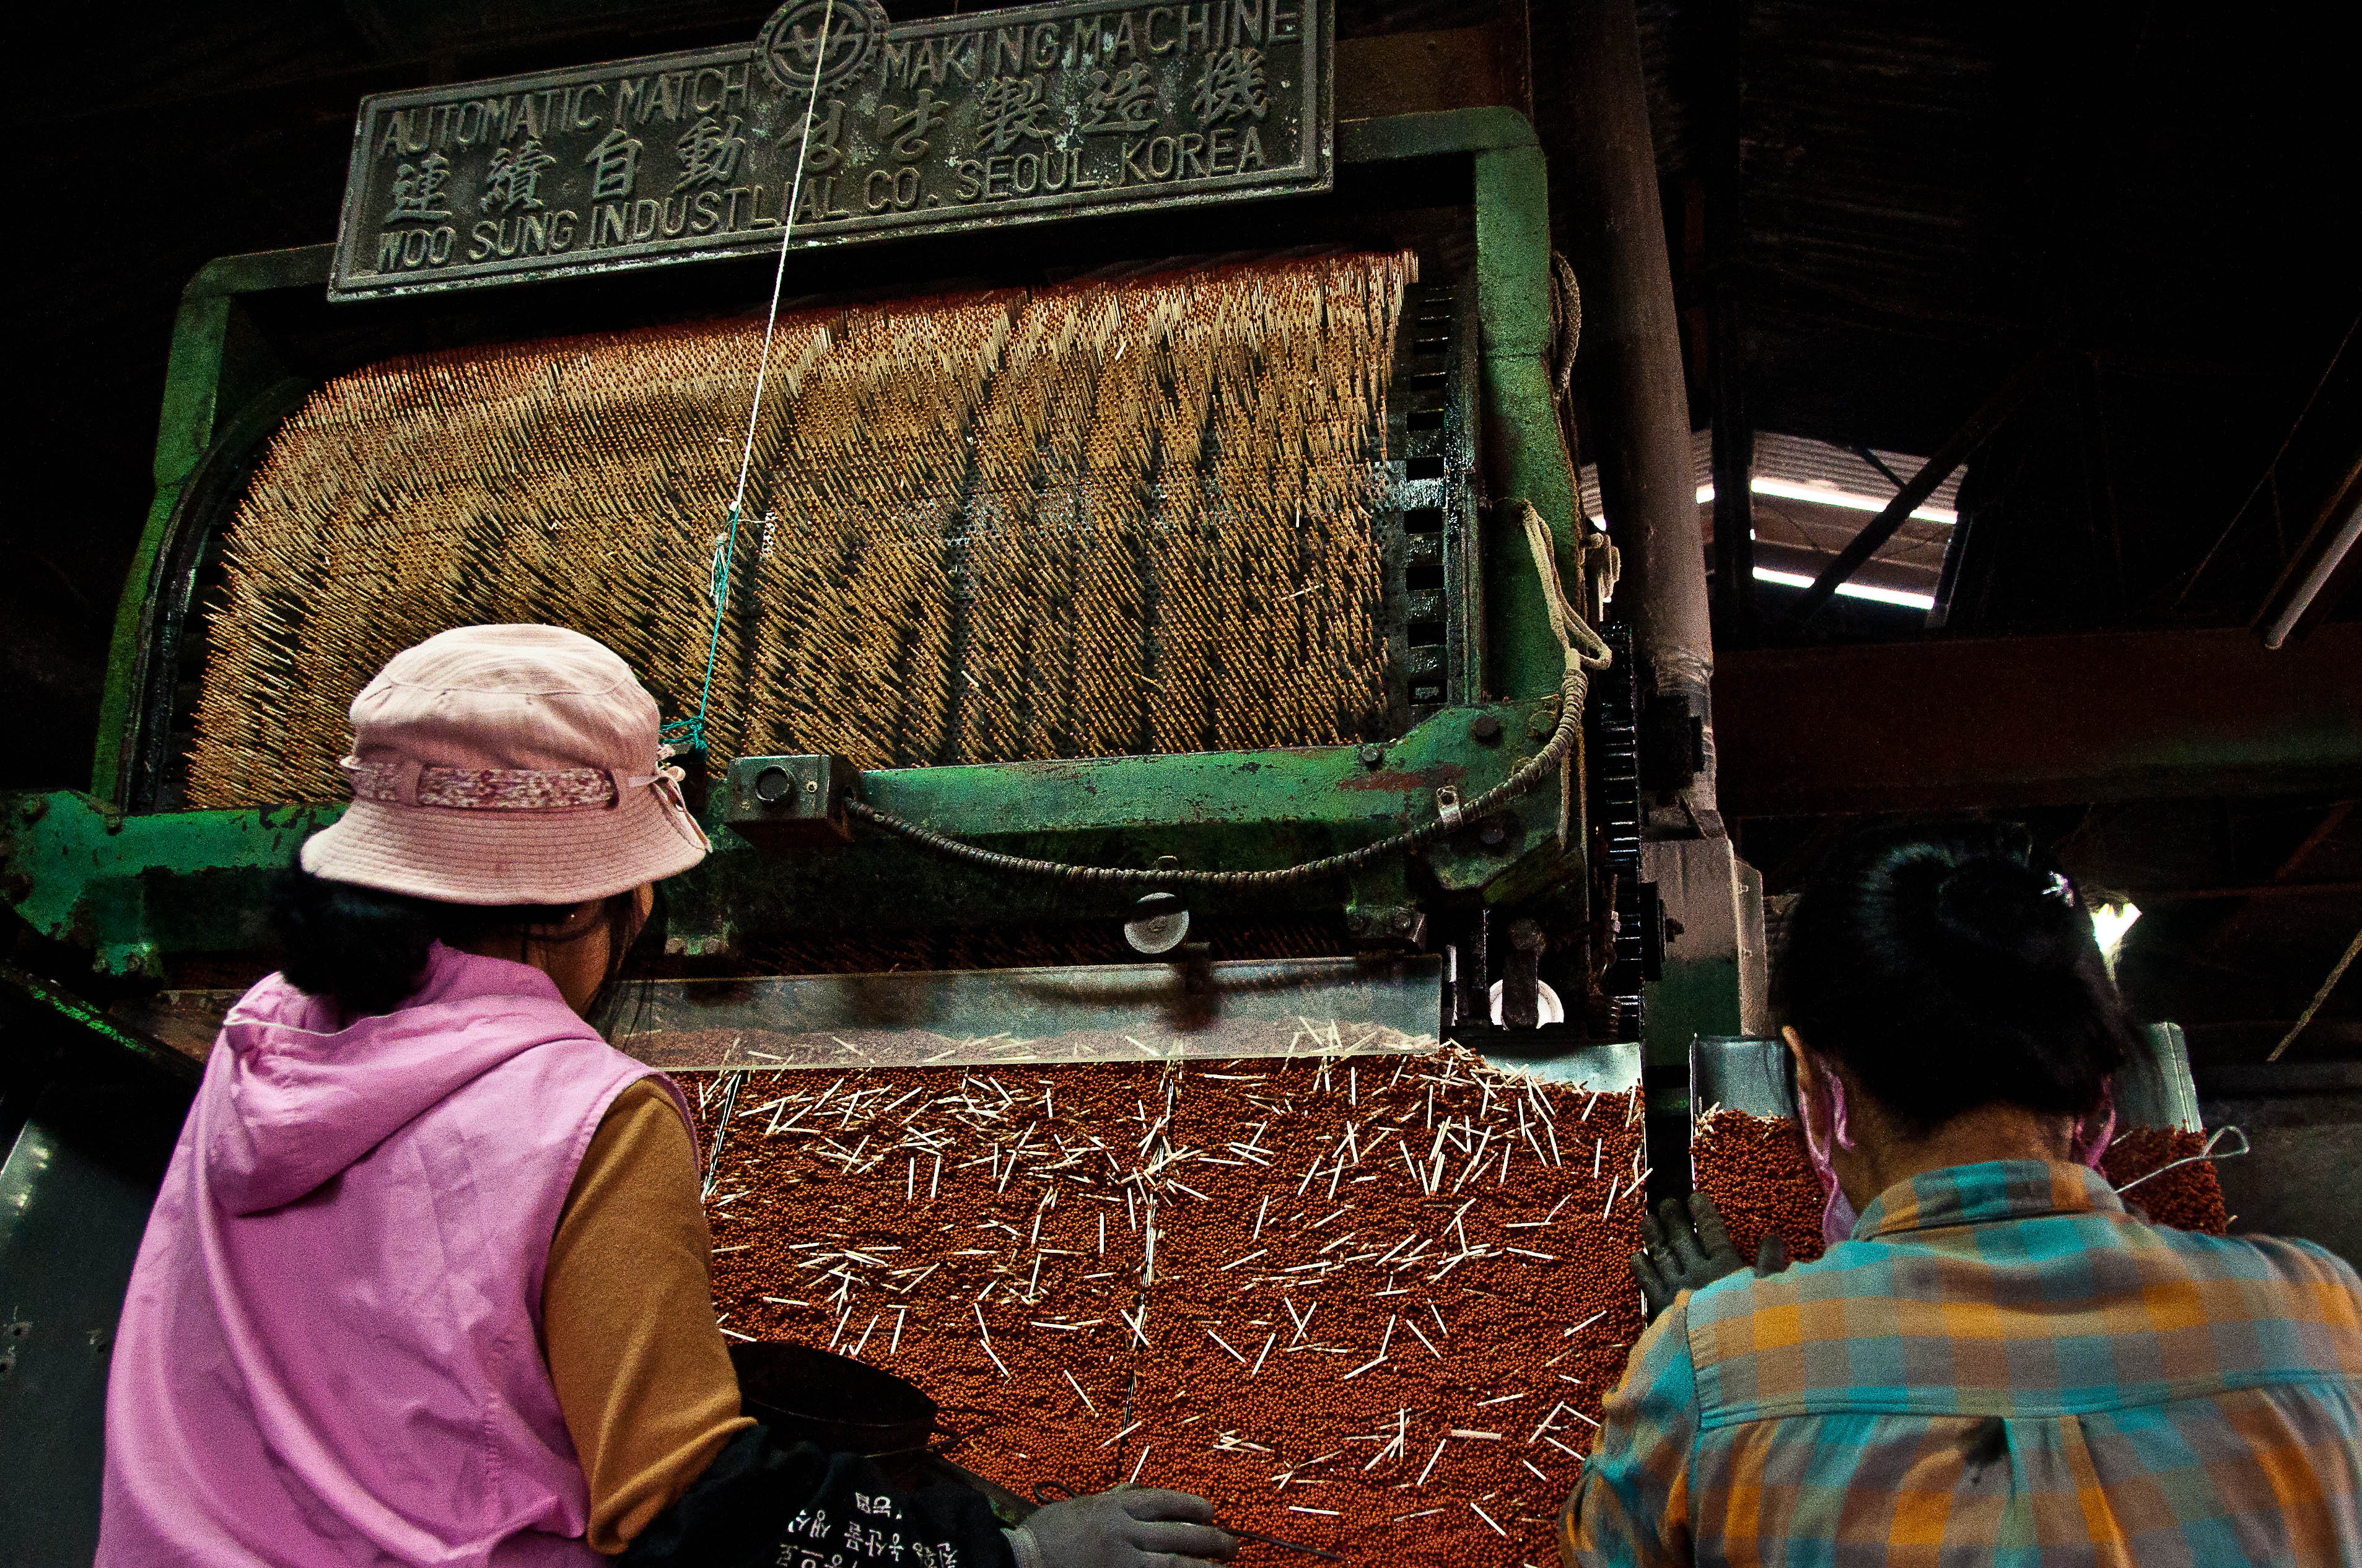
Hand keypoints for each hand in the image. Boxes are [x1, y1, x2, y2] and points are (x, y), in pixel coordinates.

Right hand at [1015, 1488, 1235, 1567]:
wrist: (1022, 1560)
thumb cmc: (1047, 1533)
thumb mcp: (1080, 1505)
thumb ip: (1110, 1498)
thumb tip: (1131, 1489)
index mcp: (1113, 1507)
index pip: (1164, 1503)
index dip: (1192, 1506)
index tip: (1211, 1511)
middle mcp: (1122, 1532)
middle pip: (1178, 1533)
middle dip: (1209, 1539)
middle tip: (1231, 1544)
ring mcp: (1121, 1562)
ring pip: (1174, 1564)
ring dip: (1203, 1566)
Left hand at [1631, 1192, 1788, 1319]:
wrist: (1725, 1359)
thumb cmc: (1754, 1328)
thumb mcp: (1770, 1294)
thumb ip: (1771, 1265)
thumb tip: (1774, 1236)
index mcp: (1726, 1268)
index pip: (1713, 1233)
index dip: (1704, 1214)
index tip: (1695, 1197)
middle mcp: (1699, 1273)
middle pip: (1684, 1240)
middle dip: (1675, 1220)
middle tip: (1666, 1203)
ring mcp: (1678, 1290)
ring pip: (1663, 1256)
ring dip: (1654, 1237)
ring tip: (1646, 1219)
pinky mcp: (1663, 1309)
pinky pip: (1649, 1283)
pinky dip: (1642, 1268)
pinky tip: (1637, 1255)